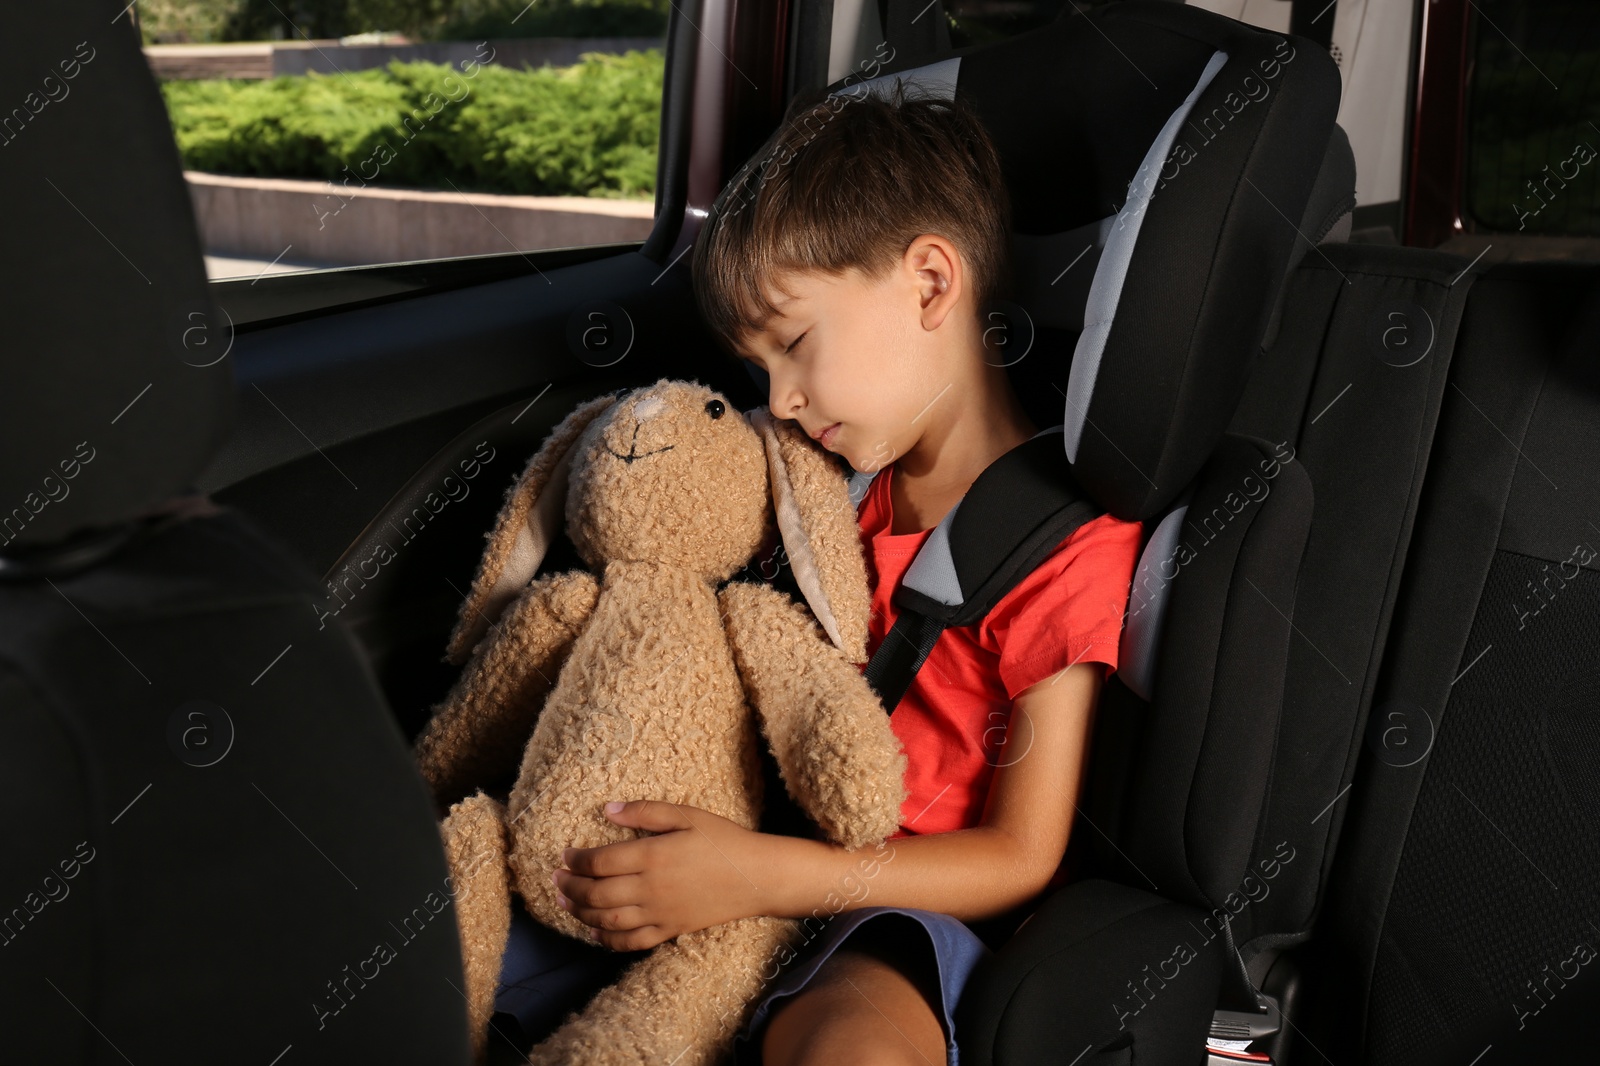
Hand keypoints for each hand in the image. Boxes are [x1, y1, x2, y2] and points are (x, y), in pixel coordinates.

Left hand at [553, 800, 771, 950]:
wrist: (756, 877)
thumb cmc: (723, 840)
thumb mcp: (686, 815)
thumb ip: (645, 811)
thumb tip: (607, 810)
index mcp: (653, 855)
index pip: (600, 862)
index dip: (576, 860)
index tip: (566, 855)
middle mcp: (651, 888)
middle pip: (596, 893)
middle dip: (570, 887)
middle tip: (557, 880)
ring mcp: (659, 913)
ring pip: (607, 920)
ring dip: (581, 913)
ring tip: (566, 903)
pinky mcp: (669, 930)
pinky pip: (631, 942)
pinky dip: (608, 940)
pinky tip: (596, 932)